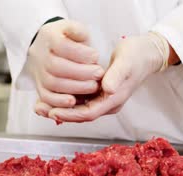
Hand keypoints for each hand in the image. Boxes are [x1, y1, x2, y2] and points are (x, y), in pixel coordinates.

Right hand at [26, 20, 104, 116]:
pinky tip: (73, 102)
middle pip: (57, 66)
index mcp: (49, 38)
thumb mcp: (71, 28)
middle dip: (80, 72)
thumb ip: (77, 30)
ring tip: (94, 87)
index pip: (62, 46)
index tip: (96, 56)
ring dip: (74, 87)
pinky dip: (58, 101)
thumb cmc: (65, 39)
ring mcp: (39, 73)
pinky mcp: (40, 87)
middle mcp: (41, 57)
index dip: (79, 53)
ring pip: (53, 83)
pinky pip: (46, 97)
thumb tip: (83, 36)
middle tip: (99, 74)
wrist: (44, 49)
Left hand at [48, 33, 168, 121]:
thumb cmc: (136, 56)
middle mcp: (105, 104)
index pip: (89, 114)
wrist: (144, 53)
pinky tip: (48, 97)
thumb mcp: (127, 63)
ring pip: (76, 109)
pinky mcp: (95, 92)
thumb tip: (108, 89)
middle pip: (79, 115)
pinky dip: (62, 100)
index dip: (70, 115)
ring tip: (38, 105)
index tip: (54, 112)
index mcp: (113, 101)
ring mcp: (100, 99)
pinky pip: (76, 100)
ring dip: (58, 108)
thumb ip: (117, 76)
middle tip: (39, 109)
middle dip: (59, 113)